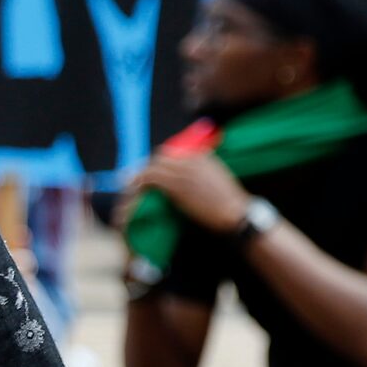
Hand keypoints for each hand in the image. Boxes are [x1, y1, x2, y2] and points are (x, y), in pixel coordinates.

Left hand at [133, 149, 252, 234]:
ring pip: (152, 166)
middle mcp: (190, 159)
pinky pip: (150, 177)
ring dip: (140, 175)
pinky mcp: (175, 184)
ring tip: (130, 184)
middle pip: (161, 156)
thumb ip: (206, 175)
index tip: (155, 172)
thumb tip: (194, 182)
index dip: (161, 163)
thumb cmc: (231, 205)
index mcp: (203, 156)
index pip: (174, 153)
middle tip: (137, 178)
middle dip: (148, 166)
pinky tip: (133, 189)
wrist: (236, 213)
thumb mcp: (220, 181)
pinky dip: (139, 182)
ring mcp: (182, 170)